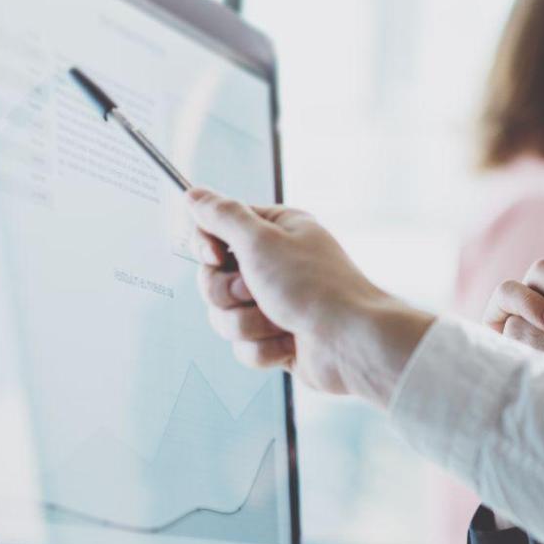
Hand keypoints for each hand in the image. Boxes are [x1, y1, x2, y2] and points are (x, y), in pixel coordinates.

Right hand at [188, 188, 432, 403]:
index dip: (206, 247)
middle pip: (212, 279)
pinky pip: (244, 347)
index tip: (215, 256)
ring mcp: (276, 304)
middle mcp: (275, 264)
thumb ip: (223, 216)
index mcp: (275, 231)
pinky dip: (263, 349)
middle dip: (227, 293)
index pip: (216, 230)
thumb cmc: (312, 286)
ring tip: (278, 321)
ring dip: (246, 324)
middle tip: (254, 292)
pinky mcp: (278, 340)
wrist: (350, 343)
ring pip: (224, 317)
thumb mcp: (261, 240)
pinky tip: (288, 345)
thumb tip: (193, 194)